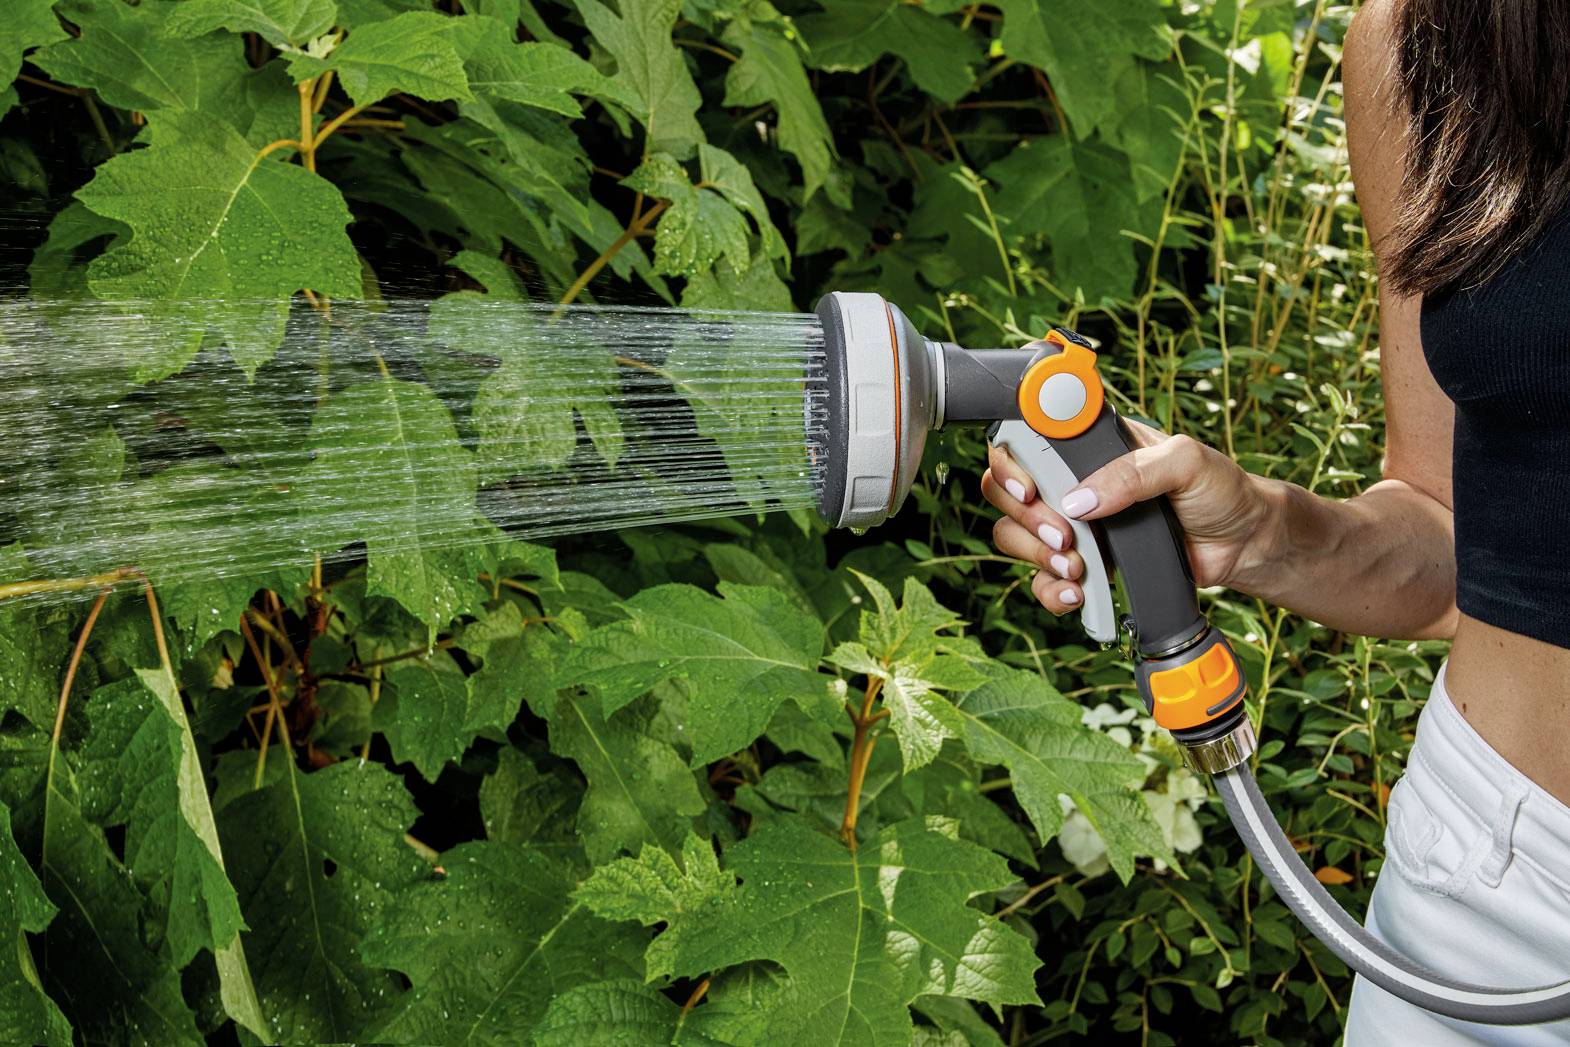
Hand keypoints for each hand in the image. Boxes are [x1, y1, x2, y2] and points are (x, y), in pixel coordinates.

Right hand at [980, 419, 1274, 615]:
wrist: (1241, 545)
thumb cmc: (1219, 490)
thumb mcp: (1185, 461)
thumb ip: (1133, 472)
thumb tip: (1080, 501)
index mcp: (1088, 444)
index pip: (1024, 439)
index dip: (1010, 462)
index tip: (1028, 488)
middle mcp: (1071, 479)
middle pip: (1005, 491)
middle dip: (1026, 518)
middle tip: (1064, 535)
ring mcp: (1073, 523)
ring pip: (1013, 535)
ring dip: (1036, 555)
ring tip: (1078, 567)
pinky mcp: (1082, 563)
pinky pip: (1040, 579)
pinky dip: (1050, 590)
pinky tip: (1078, 593)